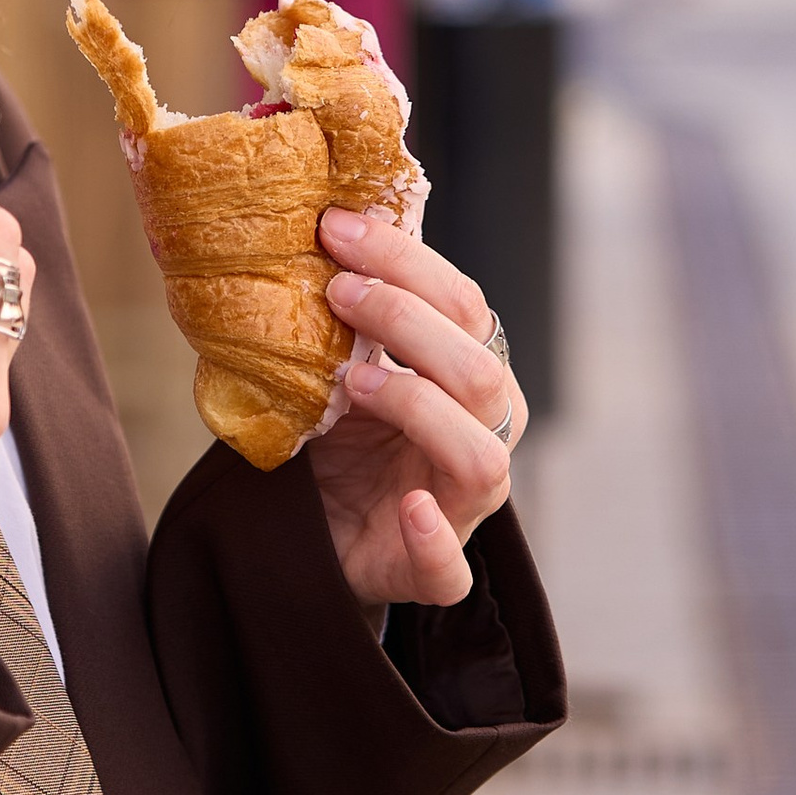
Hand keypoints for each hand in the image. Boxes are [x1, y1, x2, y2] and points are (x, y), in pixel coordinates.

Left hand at [306, 207, 522, 610]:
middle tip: (337, 291)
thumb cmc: (345, 435)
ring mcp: (463, 507)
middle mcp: (483, 434)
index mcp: (471, 374)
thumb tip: (312, 223)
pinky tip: (408, 508)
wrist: (321, 530)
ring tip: (351, 382)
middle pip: (478, 371)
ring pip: (480, 456)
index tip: (337, 229)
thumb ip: (348, 313)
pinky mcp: (433, 571)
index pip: (464, 305)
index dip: (405, 261)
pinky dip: (434, 537)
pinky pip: (450, 567)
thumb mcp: (344, 364)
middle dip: (407, 320)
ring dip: (418, 407)